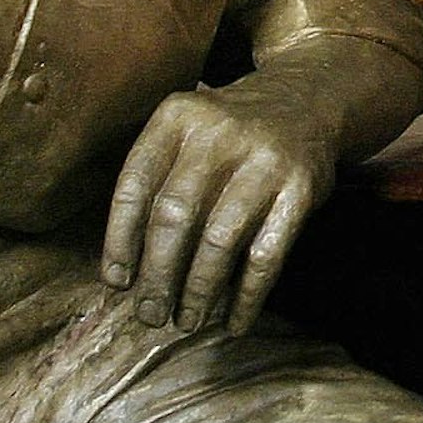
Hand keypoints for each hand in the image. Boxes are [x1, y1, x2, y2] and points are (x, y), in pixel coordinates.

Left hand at [100, 62, 355, 335]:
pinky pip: (267, 254)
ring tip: (186, 321)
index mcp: (178, 116)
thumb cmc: (228, 133)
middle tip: (149, 314)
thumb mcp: (186, 131)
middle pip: (175, 216)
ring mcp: (264, 161)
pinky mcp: (300, 188)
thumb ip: (156, 181)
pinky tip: (233, 322)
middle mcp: (219, 133)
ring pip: (220, 240)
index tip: (117, 283)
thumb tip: (124, 270)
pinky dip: (247, 296)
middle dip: (158, 275)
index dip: (120, 240)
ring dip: (198, 291)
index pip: (135, 185)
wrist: (306, 99)